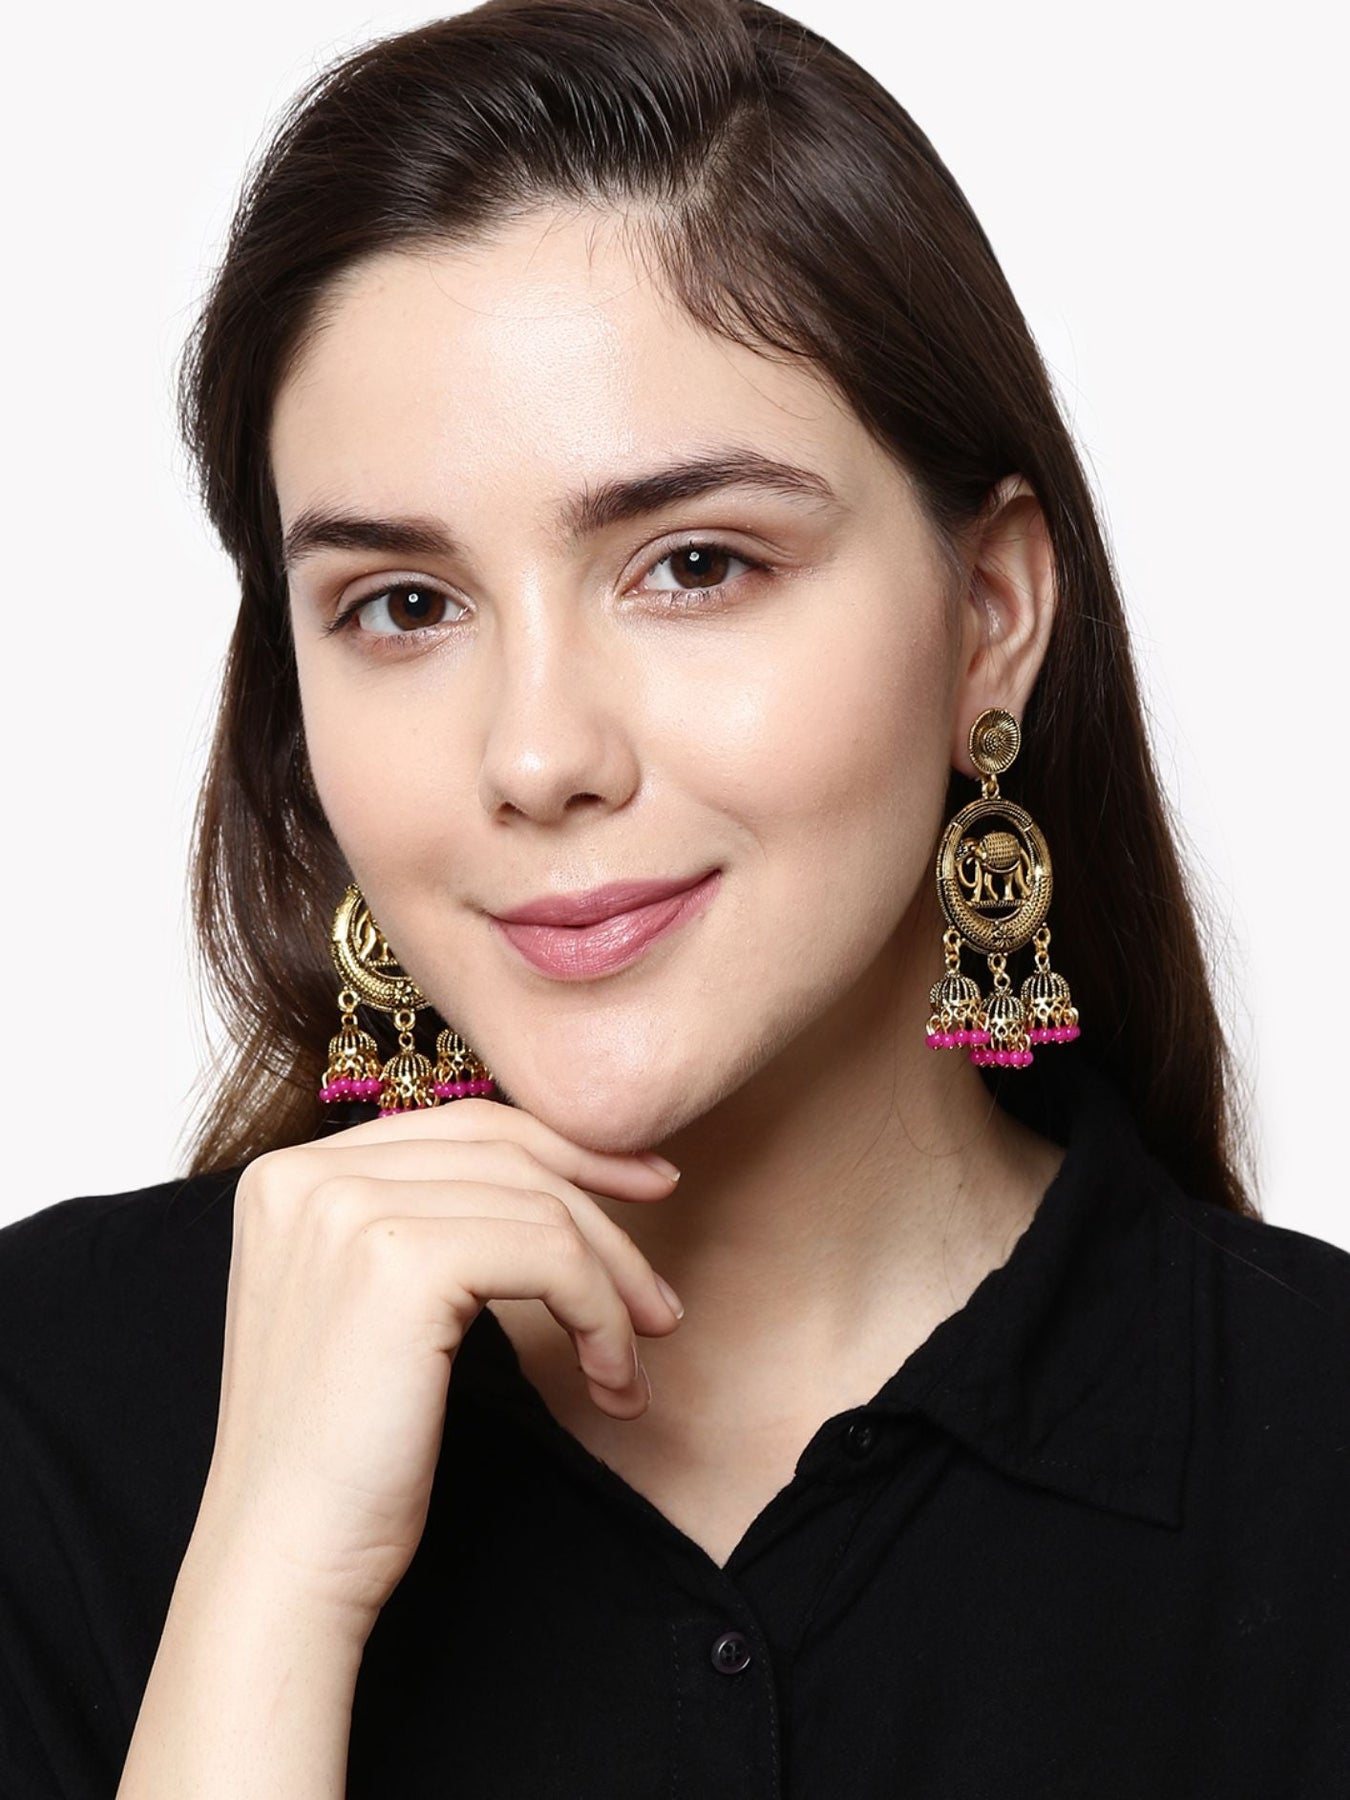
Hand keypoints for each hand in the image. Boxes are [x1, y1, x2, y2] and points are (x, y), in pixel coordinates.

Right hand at [194, 1100, 682, 1637]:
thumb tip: (552, 1174)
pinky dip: (600, 1313)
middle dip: (603, 1214)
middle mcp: (309, 1174)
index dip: (565, 1151)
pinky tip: (610, 1377)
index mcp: (291, 1175)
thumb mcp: (365, 1304)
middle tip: (659, 1294)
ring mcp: (348, 1208)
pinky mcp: (400, 1260)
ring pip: (539, 1207)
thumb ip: (420, 1222)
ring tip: (634, 1357)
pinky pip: (550, 1257)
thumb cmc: (338, 1455)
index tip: (642, 1187)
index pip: (462, 1126)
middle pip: (507, 1155)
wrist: (285, 1560)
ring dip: (612, 1284)